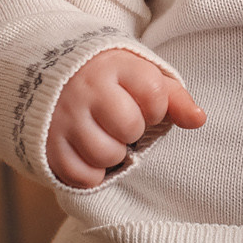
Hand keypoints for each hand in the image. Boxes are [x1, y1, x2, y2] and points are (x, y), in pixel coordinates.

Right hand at [47, 50, 206, 186]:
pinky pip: (82, 176)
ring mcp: (63, 117)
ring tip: (102, 136)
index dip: (155, 107)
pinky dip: (91, 173)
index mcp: (112, 65)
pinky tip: (86, 152)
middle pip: (130, 128)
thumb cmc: (105, 78)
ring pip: (107, 155)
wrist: (43, 73)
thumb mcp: (138, 74)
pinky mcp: (47, 144)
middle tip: (117, 121)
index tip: (140, 102)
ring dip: (112, 153)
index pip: (154, 95)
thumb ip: (172, 95)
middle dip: (131, 130)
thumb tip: (198, 119)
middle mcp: (85, 89)